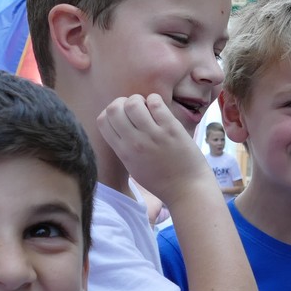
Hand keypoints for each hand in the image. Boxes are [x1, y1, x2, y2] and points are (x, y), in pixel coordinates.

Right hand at [96, 94, 210, 204]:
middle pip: (114, 108)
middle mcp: (135, 142)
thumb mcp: (133, 166)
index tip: (124, 115)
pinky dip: (155, 100)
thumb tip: (121, 124)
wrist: (187, 190)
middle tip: (137, 109)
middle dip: (123, 102)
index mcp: (123, 151)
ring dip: (140, 100)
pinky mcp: (171, 129)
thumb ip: (124, 146)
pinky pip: (156, 103)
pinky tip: (160, 109)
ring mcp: (153, 135)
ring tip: (149, 108)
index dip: (111, 112)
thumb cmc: (161, 180)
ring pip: (134, 102)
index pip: (102, 120)